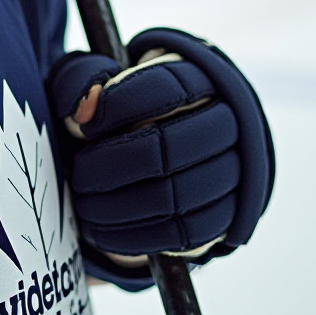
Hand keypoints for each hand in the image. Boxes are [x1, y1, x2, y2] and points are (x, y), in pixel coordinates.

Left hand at [48, 28, 272, 277]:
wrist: (166, 148)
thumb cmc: (124, 109)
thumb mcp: (99, 82)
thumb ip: (82, 81)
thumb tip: (86, 110)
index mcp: (201, 79)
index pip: (167, 88)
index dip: (119, 105)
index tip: (83, 125)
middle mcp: (230, 123)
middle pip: (173, 146)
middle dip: (114, 164)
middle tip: (79, 173)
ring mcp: (236, 172)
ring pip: (178, 194)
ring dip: (119, 204)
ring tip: (85, 202)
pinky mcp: (228, 215)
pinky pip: (185, 233)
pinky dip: (135, 235)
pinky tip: (102, 229)